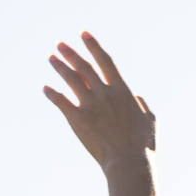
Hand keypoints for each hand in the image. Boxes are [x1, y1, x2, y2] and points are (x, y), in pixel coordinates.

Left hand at [43, 33, 154, 174]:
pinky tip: (45, 88)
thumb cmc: (142, 145)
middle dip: (71, 53)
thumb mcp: (150, 122)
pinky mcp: (77, 118)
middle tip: (60, 44)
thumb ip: (143, 106)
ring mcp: (90, 105)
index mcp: (122, 92)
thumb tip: (138, 97)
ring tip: (51, 58)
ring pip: (71, 79)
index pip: (105, 62)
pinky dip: (52, 93)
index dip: (94, 46)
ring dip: (60, 67)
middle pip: (84, 67)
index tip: (84, 34)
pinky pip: (60, 101)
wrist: (128, 161)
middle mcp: (104, 94)